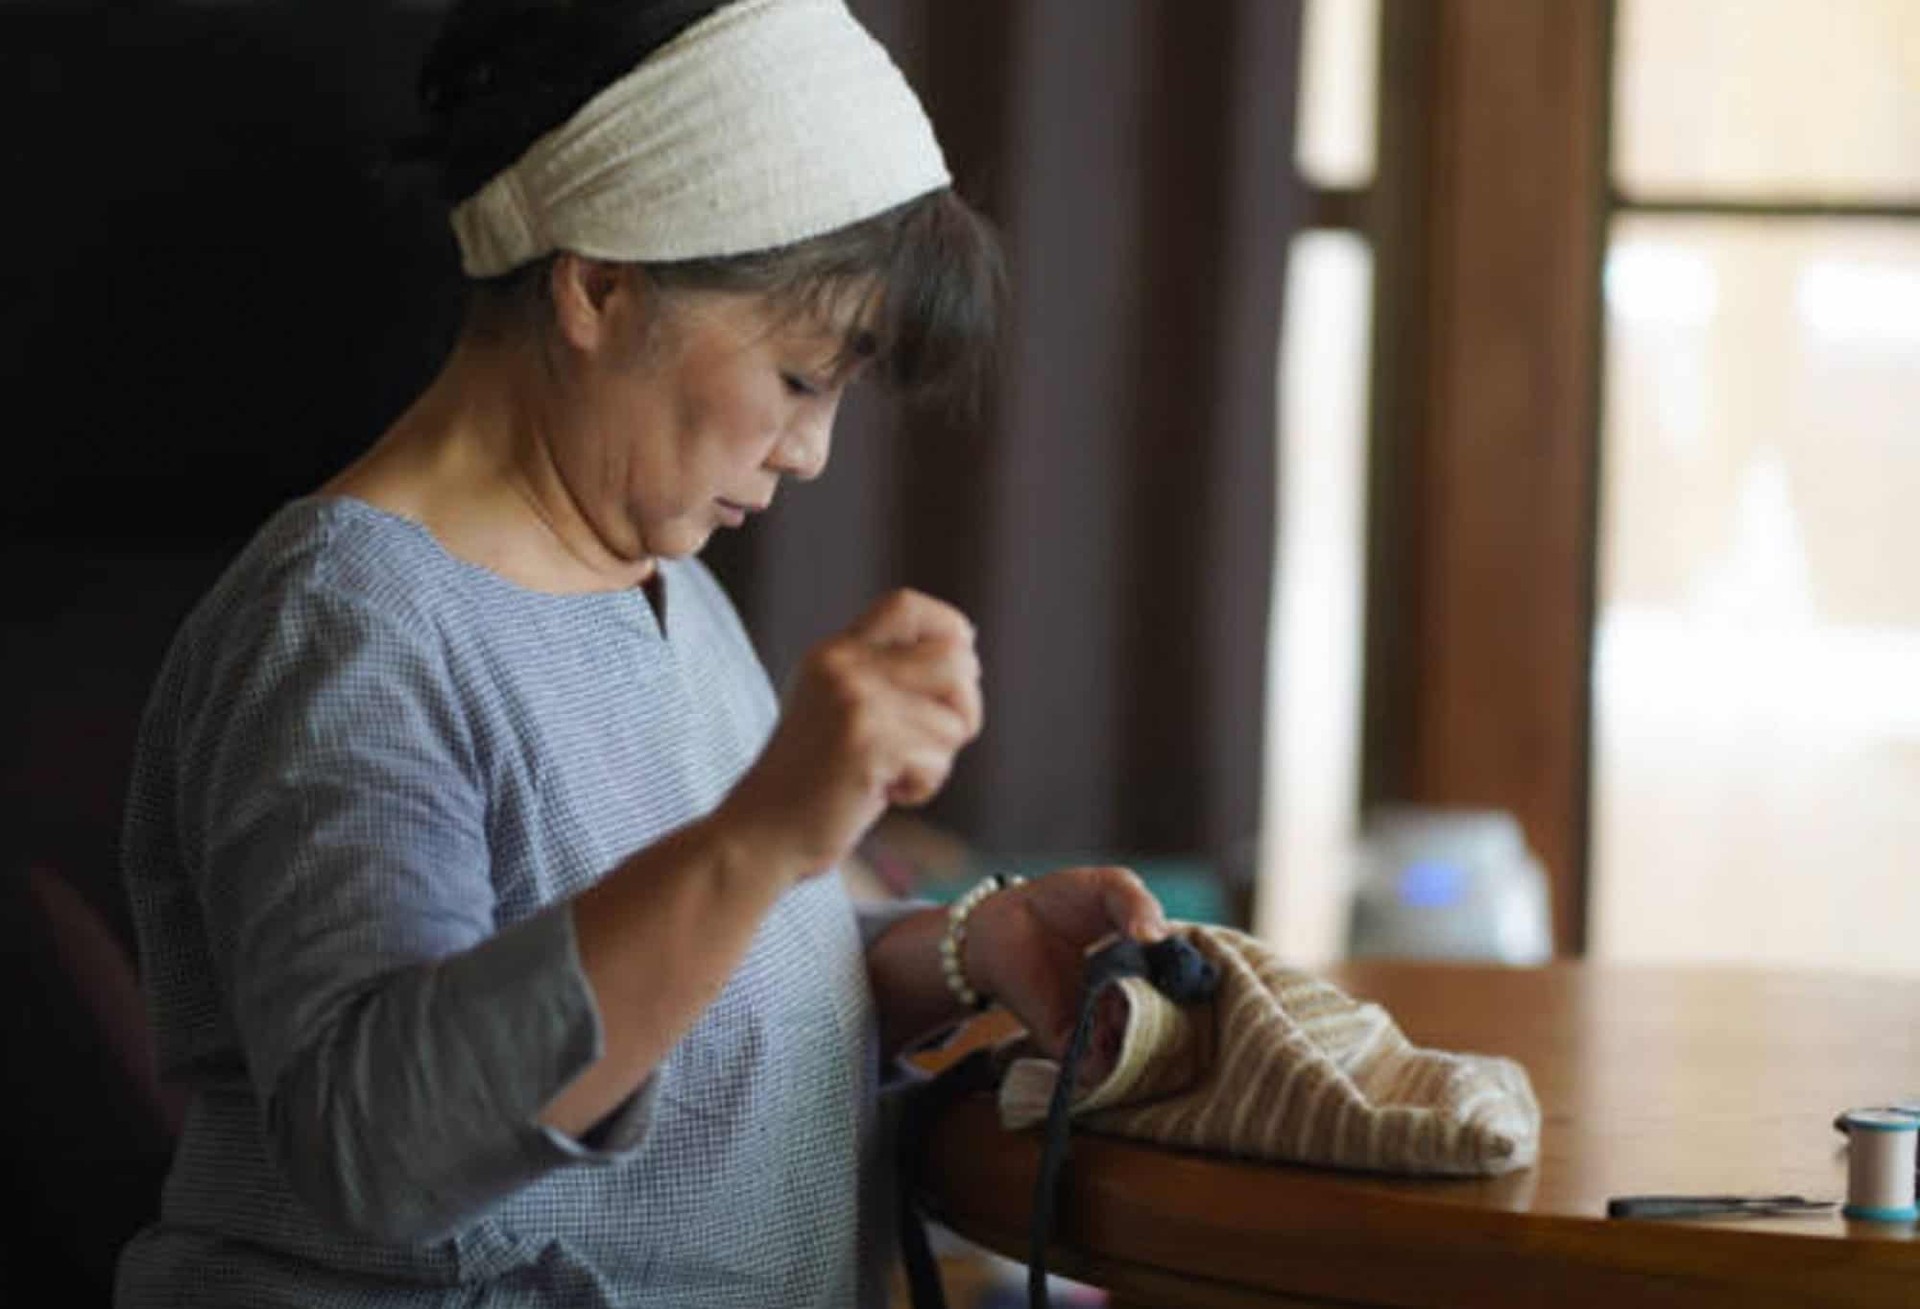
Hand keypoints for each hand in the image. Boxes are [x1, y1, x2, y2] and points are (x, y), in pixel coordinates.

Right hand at [720, 589, 982, 877]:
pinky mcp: (868, 742)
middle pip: (955, 659)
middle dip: (963, 709)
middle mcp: (843, 664)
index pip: (907, 604)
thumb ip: (887, 679)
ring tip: (893, 772)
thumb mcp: (842, 710)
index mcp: (834, 652)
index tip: (960, 672)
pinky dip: (922, 787)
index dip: (949, 628)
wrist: (761, 834)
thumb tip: (966, 656)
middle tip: (929, 744)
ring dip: (939, 757)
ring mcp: (855, 700)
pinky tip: (882, 793)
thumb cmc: (815, 783)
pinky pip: (938, 760)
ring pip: (955, 717)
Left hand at [963, 866, 1169, 1057]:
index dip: (1191, 991)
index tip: (1180, 974)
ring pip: (1136, 1054)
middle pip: (1168, 1031)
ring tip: (1117, 999)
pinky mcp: (1069, 1044)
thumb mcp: (1112, 888)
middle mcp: (1133, 1006)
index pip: (1188, 996)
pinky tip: (1099, 1017)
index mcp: (1153, 972)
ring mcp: (1103, 1028)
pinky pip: (1097, 1068)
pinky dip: (1106, 1055)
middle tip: (1142, 986)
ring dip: (1134, 1036)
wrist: (1007, 916)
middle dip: (1163, 1017)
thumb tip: (1156, 938)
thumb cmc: (1066, 901)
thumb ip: (1139, 904)